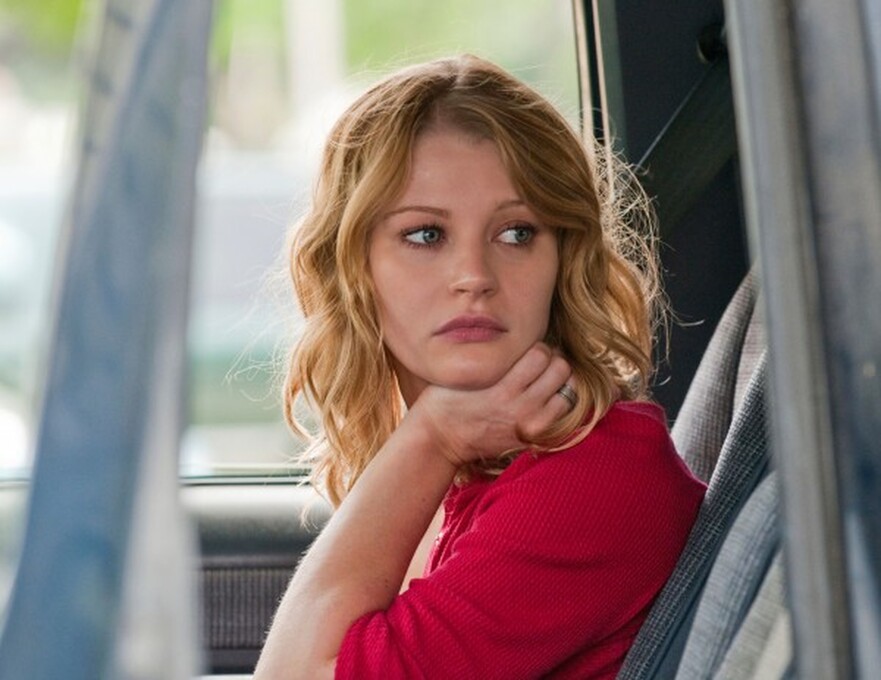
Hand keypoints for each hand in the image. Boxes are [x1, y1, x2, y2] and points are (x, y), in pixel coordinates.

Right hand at [407, 343, 574, 465]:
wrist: (440, 439)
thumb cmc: (447, 400)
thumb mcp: (466, 372)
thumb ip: (496, 359)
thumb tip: (524, 342)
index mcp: (504, 389)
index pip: (541, 354)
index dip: (537, 347)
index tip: (528, 351)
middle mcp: (522, 409)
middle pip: (561, 370)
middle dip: (553, 361)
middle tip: (540, 364)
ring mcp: (531, 426)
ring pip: (570, 392)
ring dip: (561, 383)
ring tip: (545, 382)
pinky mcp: (534, 439)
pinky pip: (564, 416)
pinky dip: (560, 403)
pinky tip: (546, 399)